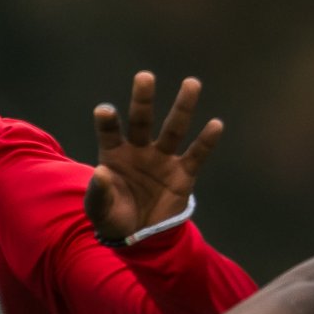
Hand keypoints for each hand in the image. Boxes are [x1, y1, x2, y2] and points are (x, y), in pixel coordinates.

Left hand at [84, 72, 222, 242]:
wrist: (140, 237)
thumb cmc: (114, 217)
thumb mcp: (99, 210)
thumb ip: (98, 193)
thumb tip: (101, 172)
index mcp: (114, 154)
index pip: (110, 132)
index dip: (108, 121)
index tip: (105, 111)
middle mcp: (139, 149)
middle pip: (142, 120)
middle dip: (143, 100)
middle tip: (145, 77)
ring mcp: (162, 159)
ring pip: (173, 129)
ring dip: (182, 107)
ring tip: (192, 83)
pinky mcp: (183, 174)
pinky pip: (196, 155)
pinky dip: (206, 141)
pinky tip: (215, 124)